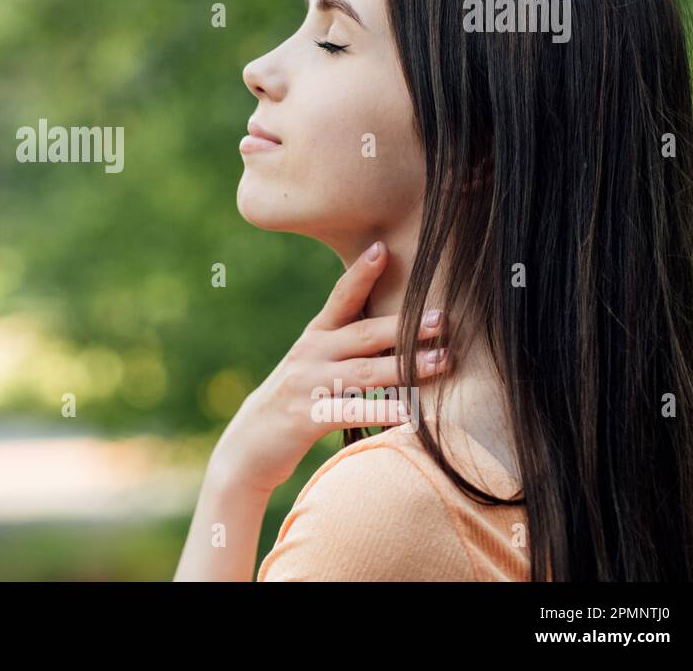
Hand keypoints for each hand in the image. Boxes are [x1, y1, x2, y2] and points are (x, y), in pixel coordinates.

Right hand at [208, 240, 449, 496]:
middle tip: (443, 318)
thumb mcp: (314, 363)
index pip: (340, 298)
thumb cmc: (296, 400)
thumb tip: (398, 327)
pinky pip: (350, 413)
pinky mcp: (306, 417)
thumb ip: (347, 344)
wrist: (249, 444)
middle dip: (404, 326)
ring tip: (443, 362)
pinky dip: (382, 412)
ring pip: (364, 372)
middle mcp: (310, 354)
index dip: (360, 273)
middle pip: (362, 334)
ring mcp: (307, 384)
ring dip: (406, 367)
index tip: (382, 248)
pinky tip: (410, 413)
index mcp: (315, 337)